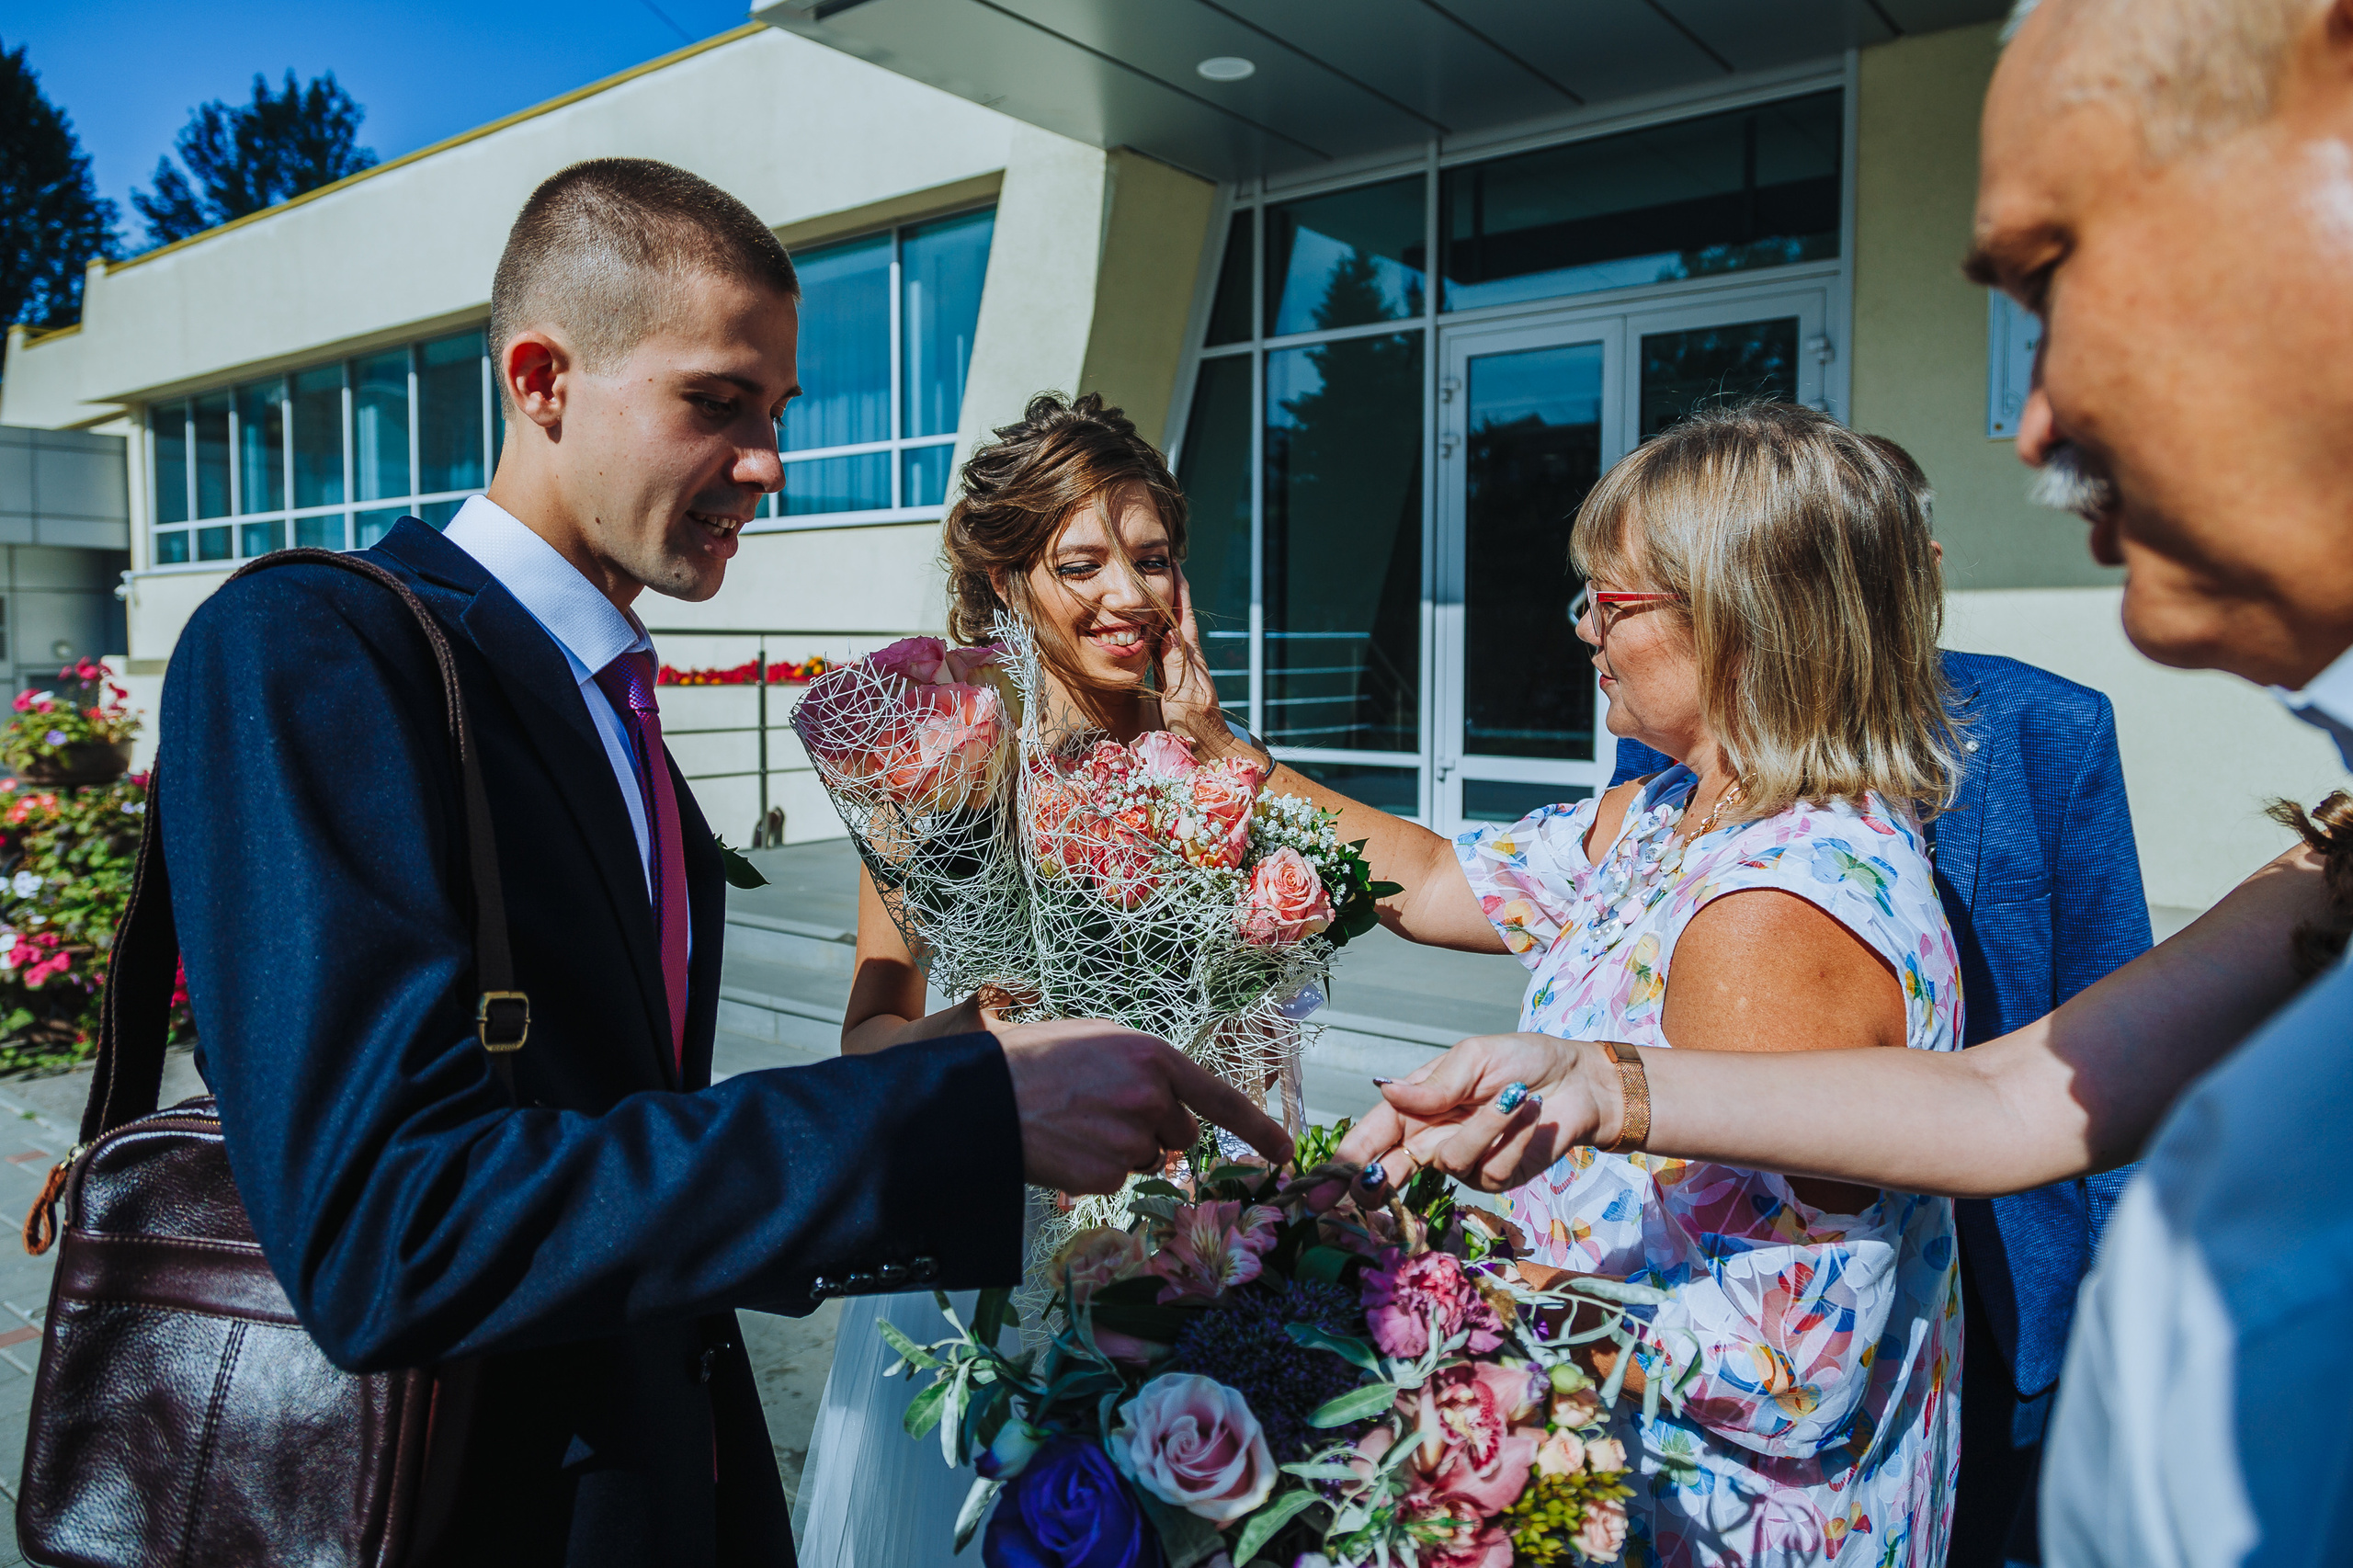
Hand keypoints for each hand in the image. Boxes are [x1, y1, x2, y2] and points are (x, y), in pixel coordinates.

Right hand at [997, 1019, 1293, 1193]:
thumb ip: (1145, 1068)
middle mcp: (1151, 1100)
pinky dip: (1094, 1170)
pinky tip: (1063, 1146)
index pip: (1221, 1098)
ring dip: (1120, 1149)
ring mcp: (1129, 1141)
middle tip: (1102, 1110)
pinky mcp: (1104, 1176)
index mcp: (1153, 1058)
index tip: (1285, 1152)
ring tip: (1073, 1123)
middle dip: (1154, 1129)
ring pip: (1146, 1159)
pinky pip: (1115, 1179)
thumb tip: (1168, 1102)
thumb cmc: (1035, 1059)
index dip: (1258, 1128)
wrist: (980, 1094)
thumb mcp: (1099, 1041)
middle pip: (1180, 1134)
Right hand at [1154, 567, 1259, 770]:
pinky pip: (1162, 646)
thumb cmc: (1195, 725)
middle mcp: (1187, 657)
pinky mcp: (1174, 678)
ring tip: (1152, 585)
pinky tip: (1148, 625)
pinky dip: (1155, 629)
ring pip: (1169, 628)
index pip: (1183, 615)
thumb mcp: (1184, 695)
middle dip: (1170, 590)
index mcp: (1190, 657)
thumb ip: (1175, 664)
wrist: (1208, 747)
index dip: (1179, 590)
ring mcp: (1181, 667)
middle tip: (1160, 565)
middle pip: (1177, 616)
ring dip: (1161, 607)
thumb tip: (1170, 631)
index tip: (1174, 564)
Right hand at [1337, 1033, 1619, 1192]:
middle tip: (1362, 1198)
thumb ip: (1431, 1085)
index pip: (1371, 1137)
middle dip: (1372, 1187)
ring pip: (1450, 1162)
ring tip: (1518, 1097)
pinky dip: (1512, 1139)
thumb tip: (1383, 1090)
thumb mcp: (1473, 1058)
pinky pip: (1490, 1170)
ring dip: (1486, 1127)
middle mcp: (1431, 1139)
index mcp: (1415, 1107)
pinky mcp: (1495, 1179)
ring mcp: (1463, 1163)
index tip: (1322, 1185)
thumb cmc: (1522, 1060)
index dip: (1345, 1162)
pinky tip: (1531, 1118)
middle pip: (1389, 1174)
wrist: (1579, 1083)